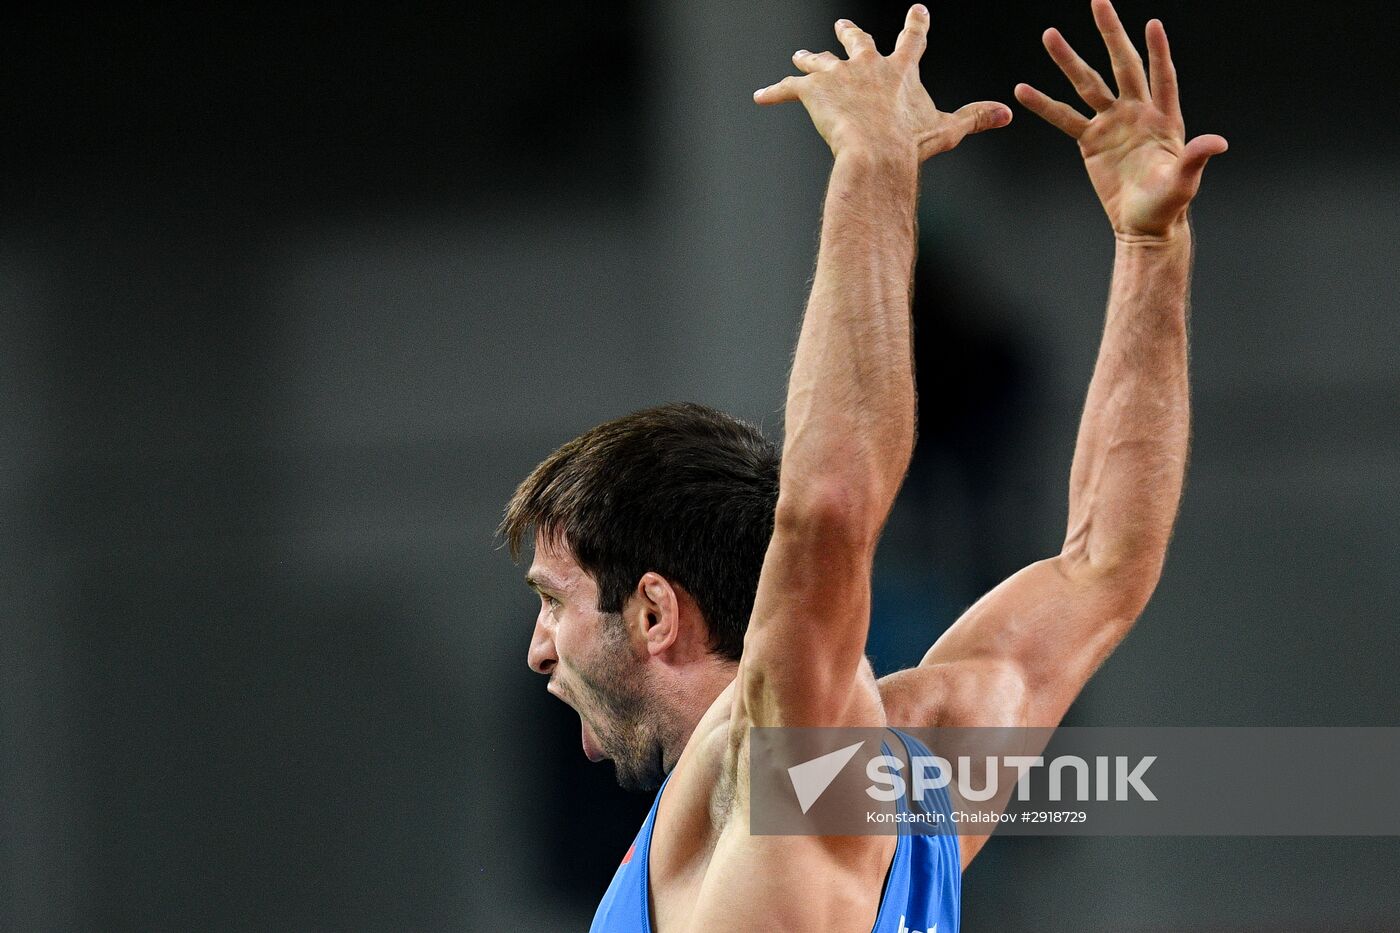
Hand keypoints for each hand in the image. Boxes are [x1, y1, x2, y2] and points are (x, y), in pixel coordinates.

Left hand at [754, 5, 1010, 163]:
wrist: (876, 152)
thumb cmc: (910, 144)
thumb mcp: (947, 130)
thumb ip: (976, 118)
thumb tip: (1008, 113)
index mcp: (899, 70)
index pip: (912, 39)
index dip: (916, 24)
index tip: (918, 10)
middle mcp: (867, 64)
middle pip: (857, 41)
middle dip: (851, 34)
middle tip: (845, 27)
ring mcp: (837, 74)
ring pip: (819, 62)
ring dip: (810, 60)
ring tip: (801, 56)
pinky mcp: (811, 91)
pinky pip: (787, 89)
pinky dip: (773, 93)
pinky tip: (759, 96)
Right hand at [1014, 0, 1227, 236]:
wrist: (1142, 224)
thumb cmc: (1168, 204)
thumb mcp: (1184, 181)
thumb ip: (1196, 158)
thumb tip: (1217, 143)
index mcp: (1163, 118)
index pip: (1162, 76)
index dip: (1158, 51)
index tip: (1152, 24)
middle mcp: (1136, 112)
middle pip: (1122, 65)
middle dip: (1111, 33)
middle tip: (1099, 2)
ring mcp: (1111, 124)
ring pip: (1087, 84)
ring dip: (1069, 60)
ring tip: (1050, 36)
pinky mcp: (1090, 141)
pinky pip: (1063, 118)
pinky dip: (1043, 104)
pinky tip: (1023, 90)